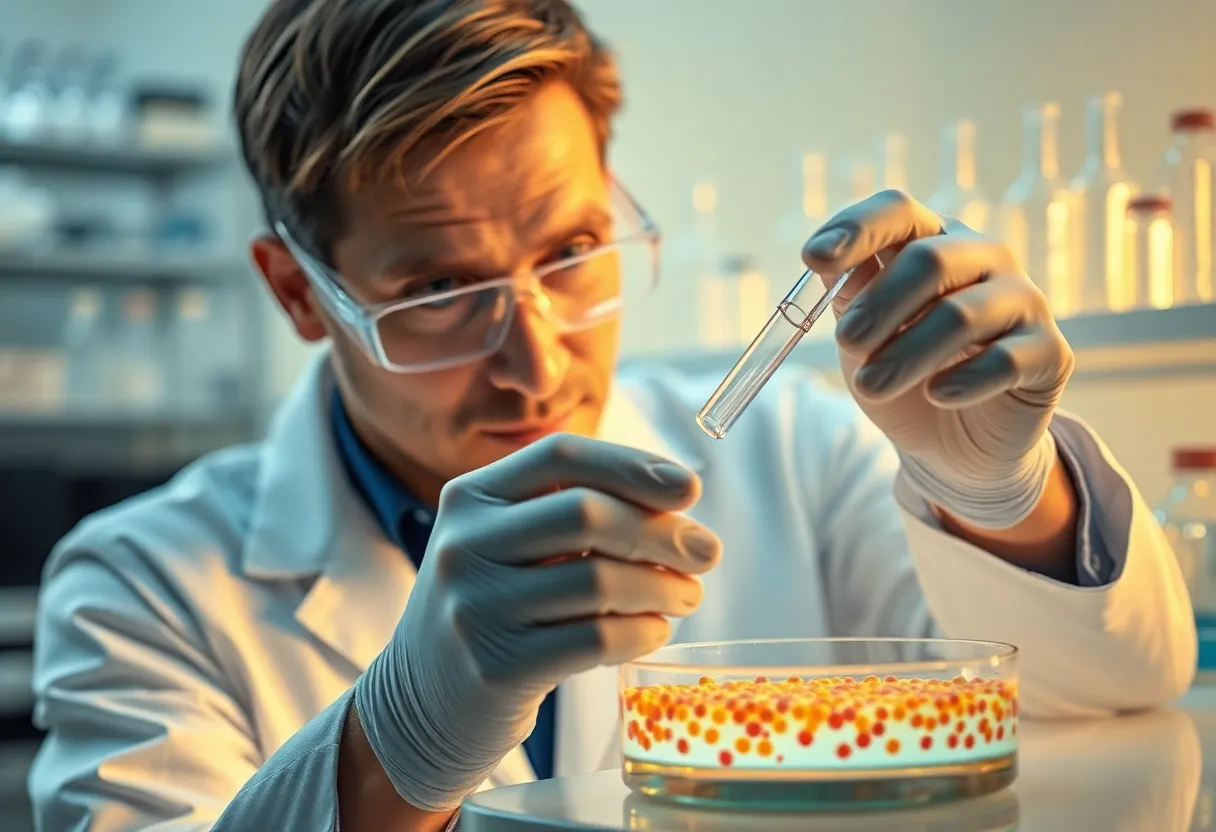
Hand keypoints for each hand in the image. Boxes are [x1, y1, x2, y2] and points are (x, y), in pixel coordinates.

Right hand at [353, 434, 720, 810]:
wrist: (421, 703)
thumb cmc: (490, 608)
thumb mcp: (505, 544)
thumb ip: (571, 511)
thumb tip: (677, 500)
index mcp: (471, 498)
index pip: (560, 457)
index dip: (633, 465)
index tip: (690, 487)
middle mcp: (464, 545)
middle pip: (586, 514)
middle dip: (661, 531)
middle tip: (706, 552)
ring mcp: (475, 608)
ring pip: (599, 581)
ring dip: (663, 586)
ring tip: (687, 594)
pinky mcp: (496, 669)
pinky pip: (595, 639)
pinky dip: (642, 631)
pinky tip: (655, 629)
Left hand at [802, 189, 1074, 529]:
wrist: (950, 445)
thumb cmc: (904, 374)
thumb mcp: (865, 335)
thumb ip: (850, 297)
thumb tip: (826, 264)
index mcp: (932, 242)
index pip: (899, 211)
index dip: (856, 228)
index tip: (813, 259)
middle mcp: (984, 259)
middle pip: (930, 260)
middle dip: (879, 304)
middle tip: (845, 342)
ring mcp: (1023, 301)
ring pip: (962, 315)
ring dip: (906, 354)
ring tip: (870, 386)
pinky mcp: (1050, 352)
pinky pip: (1006, 359)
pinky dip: (964, 379)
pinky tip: (938, 396)